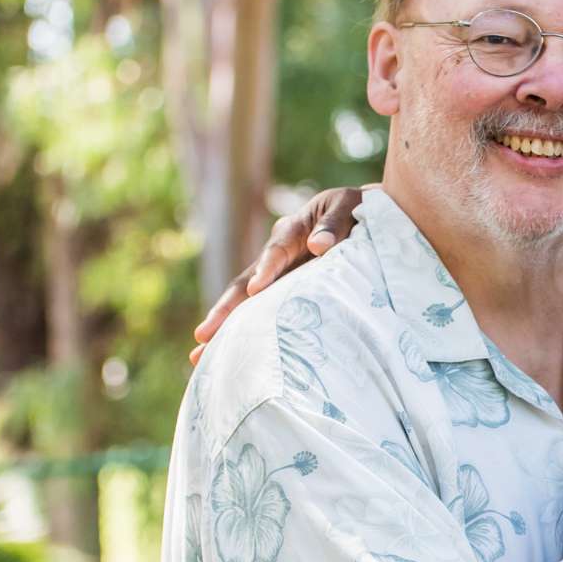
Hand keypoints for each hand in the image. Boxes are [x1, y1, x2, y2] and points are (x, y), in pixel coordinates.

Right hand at [189, 184, 370, 363]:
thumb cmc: (358, 209)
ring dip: (225, 327)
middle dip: (226, 309)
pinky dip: (245, 329)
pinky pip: (262, 310)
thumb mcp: (348, 206)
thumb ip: (334, 223)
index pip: (277, 251)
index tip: (257, 288)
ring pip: (247, 301)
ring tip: (200, 355)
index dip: (267, 269)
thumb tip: (319, 246)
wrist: (362, 214)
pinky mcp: (285, 289)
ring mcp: (278, 274)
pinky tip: (226, 353)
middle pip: (246, 282)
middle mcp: (277, 255)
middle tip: (204, 335)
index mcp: (293, 231)